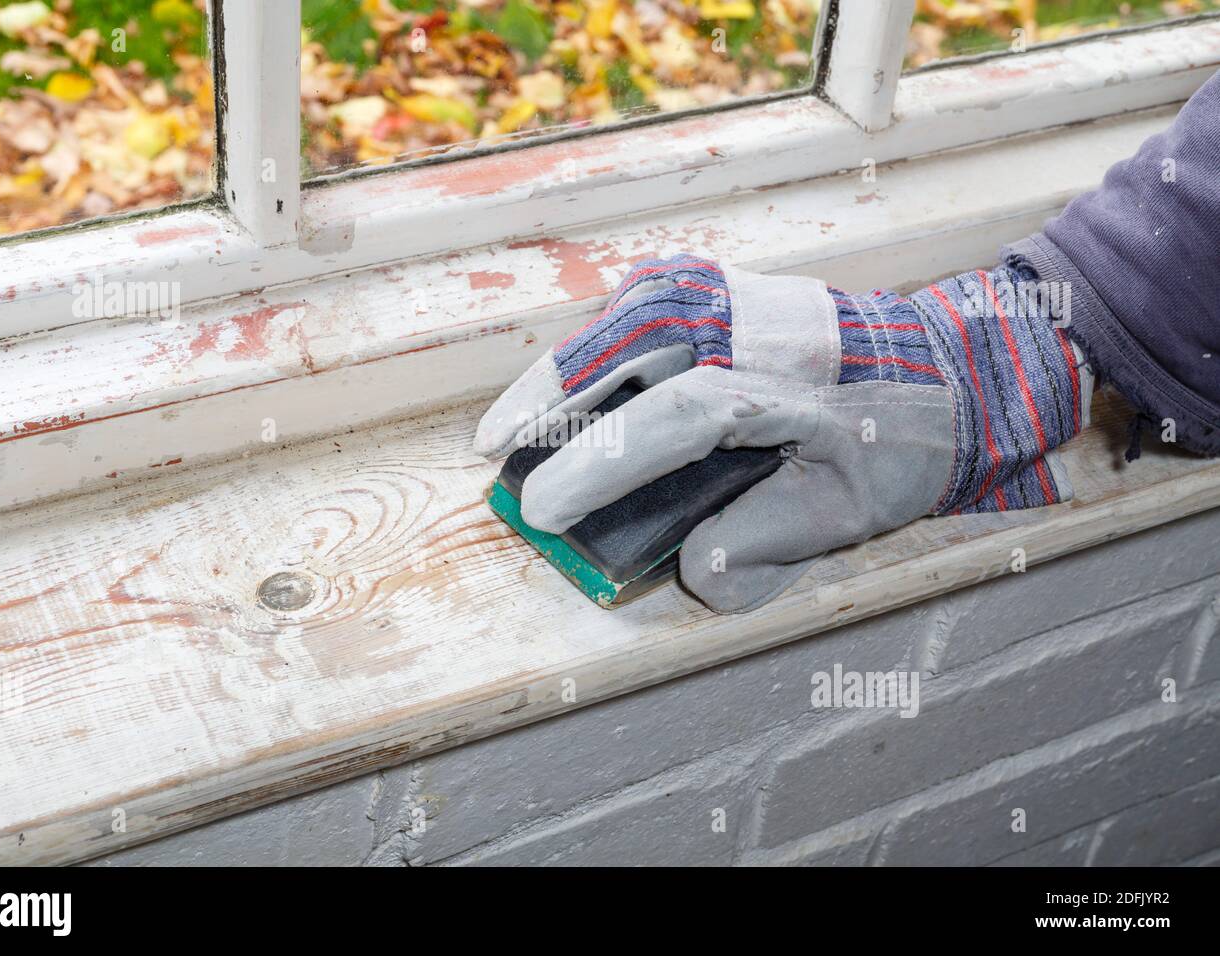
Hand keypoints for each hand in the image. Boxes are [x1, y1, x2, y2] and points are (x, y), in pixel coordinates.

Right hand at [475, 254, 1092, 611]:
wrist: (948, 371)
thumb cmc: (898, 444)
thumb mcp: (852, 509)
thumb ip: (774, 538)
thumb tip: (694, 564)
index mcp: (777, 390)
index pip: (665, 422)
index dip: (594, 466)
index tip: (541, 510)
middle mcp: (746, 331)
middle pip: (624, 345)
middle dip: (546, 393)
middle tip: (491, 443)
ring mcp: (736, 300)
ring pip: (626, 313)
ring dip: (564, 361)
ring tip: (515, 411)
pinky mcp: (729, 292)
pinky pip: (646, 302)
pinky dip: (598, 335)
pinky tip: (575, 368)